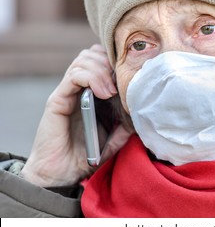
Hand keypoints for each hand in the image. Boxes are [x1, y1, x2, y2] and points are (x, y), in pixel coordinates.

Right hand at [21, 45, 130, 186]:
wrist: (63, 173)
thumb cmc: (87, 155)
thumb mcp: (116, 137)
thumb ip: (127, 124)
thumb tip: (144, 111)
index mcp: (92, 92)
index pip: (103, 59)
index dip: (117, 60)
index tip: (132, 73)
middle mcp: (79, 88)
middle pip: (93, 53)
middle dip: (110, 60)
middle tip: (122, 78)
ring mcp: (68, 92)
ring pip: (84, 60)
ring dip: (103, 69)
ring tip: (114, 90)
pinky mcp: (58, 99)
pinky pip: (74, 76)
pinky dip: (92, 78)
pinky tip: (105, 93)